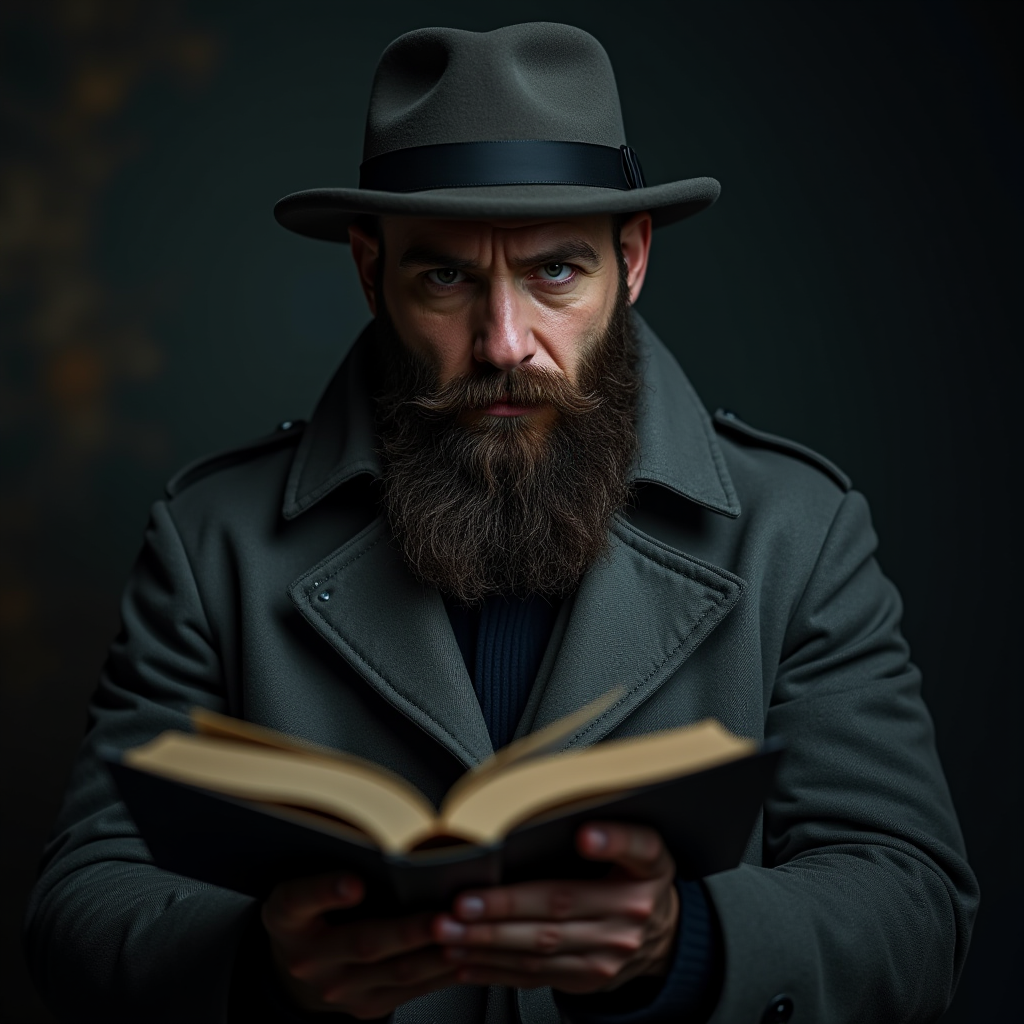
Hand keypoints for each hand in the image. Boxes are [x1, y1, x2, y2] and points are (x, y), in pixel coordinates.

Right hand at [261, 871, 457, 1017]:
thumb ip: (335, 864)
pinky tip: (463, 951)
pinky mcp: (364, 1006)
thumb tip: (388, 845)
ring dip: (435, 953)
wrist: (300, 960)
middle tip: (441, 916)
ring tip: (465, 932)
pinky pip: (410, 990)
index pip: (299, 899)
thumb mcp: (306, 879)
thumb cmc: (313, 906)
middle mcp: (308, 958)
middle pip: (363, 942)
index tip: (354, 883)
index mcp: (287, 916)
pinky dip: (440, 971)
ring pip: (395, 971)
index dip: (326, 890)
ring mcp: (337, 988)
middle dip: (408, 931)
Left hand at [431, 822, 678, 993]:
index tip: (585, 835)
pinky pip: (536, 976)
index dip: (612, 841)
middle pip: (562, 906)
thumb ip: (607, 828)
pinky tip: (466, 960)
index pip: (638, 848)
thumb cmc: (634, 877)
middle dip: (504, 907)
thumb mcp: (639, 846)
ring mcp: (609, 952)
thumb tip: (551, 815)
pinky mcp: (588, 979)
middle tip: (462, 903)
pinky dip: (495, 968)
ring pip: (541, 947)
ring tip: (450, 932)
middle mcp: (631, 913)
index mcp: (647, 869)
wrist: (659, 935)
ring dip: (488, 941)